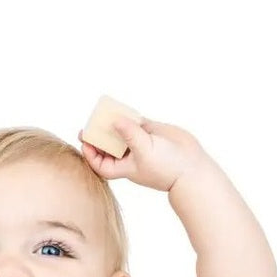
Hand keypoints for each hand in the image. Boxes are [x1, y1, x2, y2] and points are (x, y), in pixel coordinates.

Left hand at [78, 117, 207, 192]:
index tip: (85, 142)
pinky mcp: (151, 132)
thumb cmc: (166, 167)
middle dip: (99, 135)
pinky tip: (123, 109)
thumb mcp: (144, 151)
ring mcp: (140, 142)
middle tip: (90, 123)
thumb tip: (114, 120)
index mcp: (124, 166)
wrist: (191, 166)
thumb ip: (129, 134)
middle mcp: (130, 155)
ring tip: (104, 112)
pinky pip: (136, 122)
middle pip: (108, 145)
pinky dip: (129, 116)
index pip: (101, 164)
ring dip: (113, 123)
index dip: (91, 154)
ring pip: (122, 131)